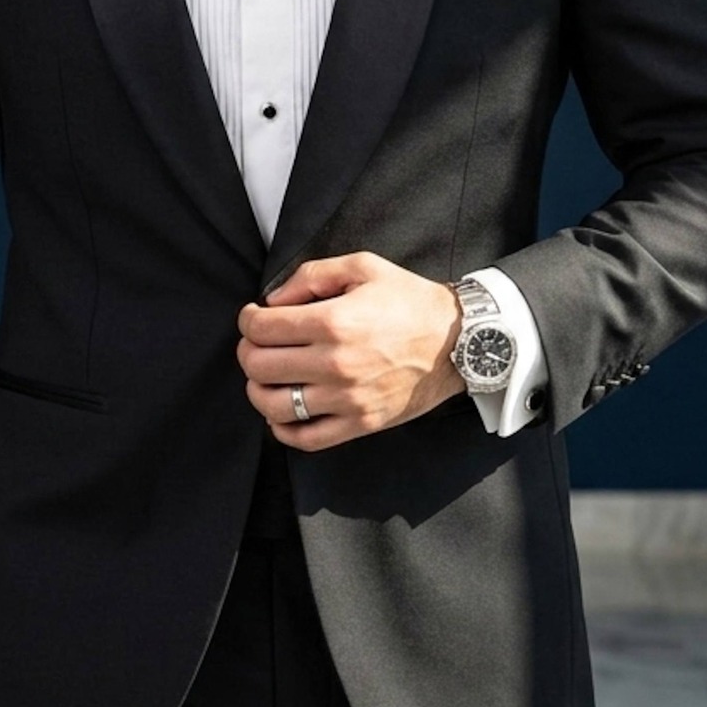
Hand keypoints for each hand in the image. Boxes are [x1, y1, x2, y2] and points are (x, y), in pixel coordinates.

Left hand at [237, 250, 466, 449]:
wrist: (459, 341)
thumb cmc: (411, 301)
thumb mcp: (363, 267)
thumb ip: (312, 276)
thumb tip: (273, 301)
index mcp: (334, 322)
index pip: (262, 328)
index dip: (248, 320)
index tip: (254, 317)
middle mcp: (337, 364)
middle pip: (260, 365)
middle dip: (248, 351)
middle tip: (256, 344)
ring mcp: (348, 399)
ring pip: (274, 405)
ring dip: (258, 390)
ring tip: (266, 377)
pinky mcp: (360, 424)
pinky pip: (306, 439)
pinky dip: (282, 428)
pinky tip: (283, 411)